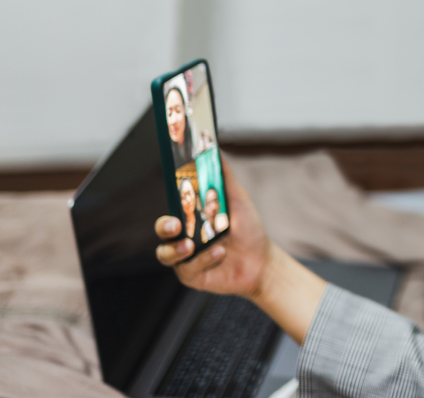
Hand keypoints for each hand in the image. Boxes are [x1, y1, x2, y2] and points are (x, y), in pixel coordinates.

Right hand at [155, 156, 272, 299]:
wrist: (262, 260)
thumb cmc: (248, 228)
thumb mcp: (238, 198)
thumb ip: (224, 174)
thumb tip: (214, 147)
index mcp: (193, 216)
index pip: (173, 207)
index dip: (170, 201)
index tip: (175, 196)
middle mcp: (184, 236)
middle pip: (161, 230)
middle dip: (163, 227)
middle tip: (175, 225)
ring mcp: (186, 258)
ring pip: (165, 254)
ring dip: (176, 249)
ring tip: (193, 245)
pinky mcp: (191, 275)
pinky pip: (187, 269)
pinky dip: (204, 260)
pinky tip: (220, 253)